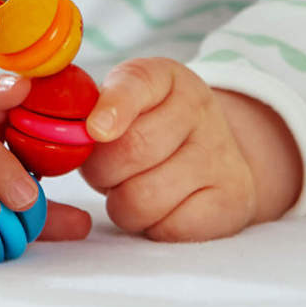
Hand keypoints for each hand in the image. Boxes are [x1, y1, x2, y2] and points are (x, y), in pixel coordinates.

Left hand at [78, 58, 267, 241]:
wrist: (216, 154)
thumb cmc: (152, 127)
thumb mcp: (126, 102)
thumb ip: (95, 107)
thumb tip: (75, 134)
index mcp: (166, 76)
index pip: (137, 82)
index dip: (113, 107)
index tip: (95, 130)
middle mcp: (198, 108)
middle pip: (131, 149)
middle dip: (101, 171)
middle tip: (104, 172)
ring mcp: (219, 155)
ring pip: (144, 198)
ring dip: (122, 204)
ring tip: (130, 190)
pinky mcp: (230, 202)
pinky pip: (170, 229)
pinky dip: (152, 227)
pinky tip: (158, 210)